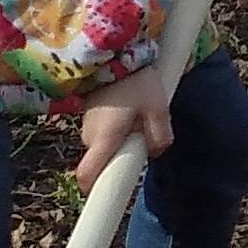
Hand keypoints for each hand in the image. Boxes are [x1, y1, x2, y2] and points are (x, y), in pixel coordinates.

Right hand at [75, 61, 177, 188]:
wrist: (112, 49)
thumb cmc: (135, 79)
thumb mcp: (157, 108)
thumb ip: (160, 136)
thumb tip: (156, 152)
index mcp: (104, 139)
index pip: (88, 177)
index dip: (96, 192)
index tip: (109, 199)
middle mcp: (90, 136)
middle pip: (104, 162)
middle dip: (124, 156)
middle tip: (144, 136)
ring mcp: (87, 125)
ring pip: (106, 146)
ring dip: (122, 139)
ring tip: (140, 114)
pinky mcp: (90, 114)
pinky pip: (105, 132)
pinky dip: (118, 127)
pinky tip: (131, 107)